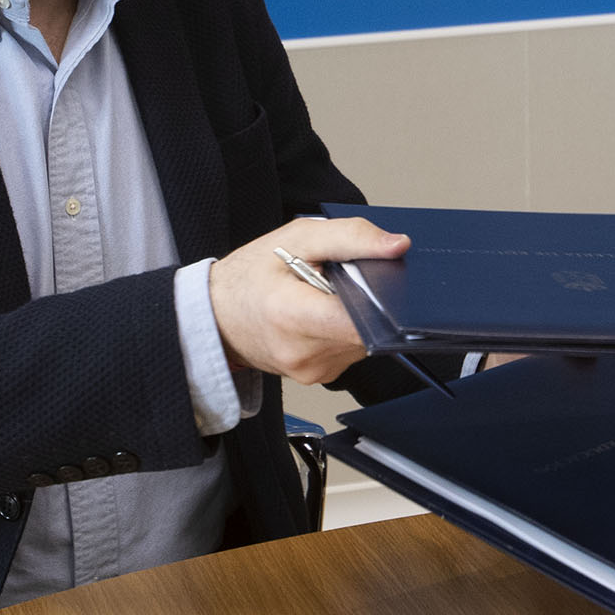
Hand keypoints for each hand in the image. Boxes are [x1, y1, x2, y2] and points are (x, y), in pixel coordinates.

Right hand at [209, 217, 410, 385]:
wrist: (217, 317)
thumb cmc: (249, 276)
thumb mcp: (298, 237)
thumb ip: (351, 237)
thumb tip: (397, 246)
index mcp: (294, 317)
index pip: (363, 319)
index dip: (380, 296)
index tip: (375, 278)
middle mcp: (305, 354)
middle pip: (369, 328)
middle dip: (365, 300)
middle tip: (337, 280)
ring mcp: (313, 371)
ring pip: (364, 340)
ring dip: (355, 315)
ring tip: (323, 296)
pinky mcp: (320, 377)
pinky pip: (350, 349)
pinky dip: (345, 328)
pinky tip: (322, 314)